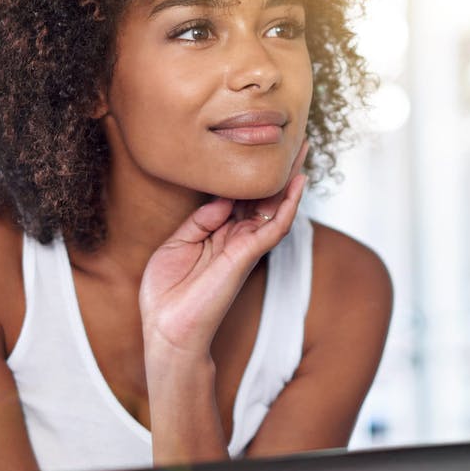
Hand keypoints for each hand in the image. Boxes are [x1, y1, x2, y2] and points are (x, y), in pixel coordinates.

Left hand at [139, 141, 308, 359]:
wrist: (166, 329)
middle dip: (277, 170)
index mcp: (217, 234)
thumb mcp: (176, 245)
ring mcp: (244, 246)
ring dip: (290, 179)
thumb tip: (223, 198)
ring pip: (275, 207)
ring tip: (302, 151)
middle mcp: (236, 238)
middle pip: (263, 197)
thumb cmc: (167, 293)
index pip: (239, 197)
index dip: (249, 173)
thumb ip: (201, 220)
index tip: (255, 146)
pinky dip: (288, 204)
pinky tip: (298, 182)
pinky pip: (274, 226)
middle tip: (293, 141)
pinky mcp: (247, 255)